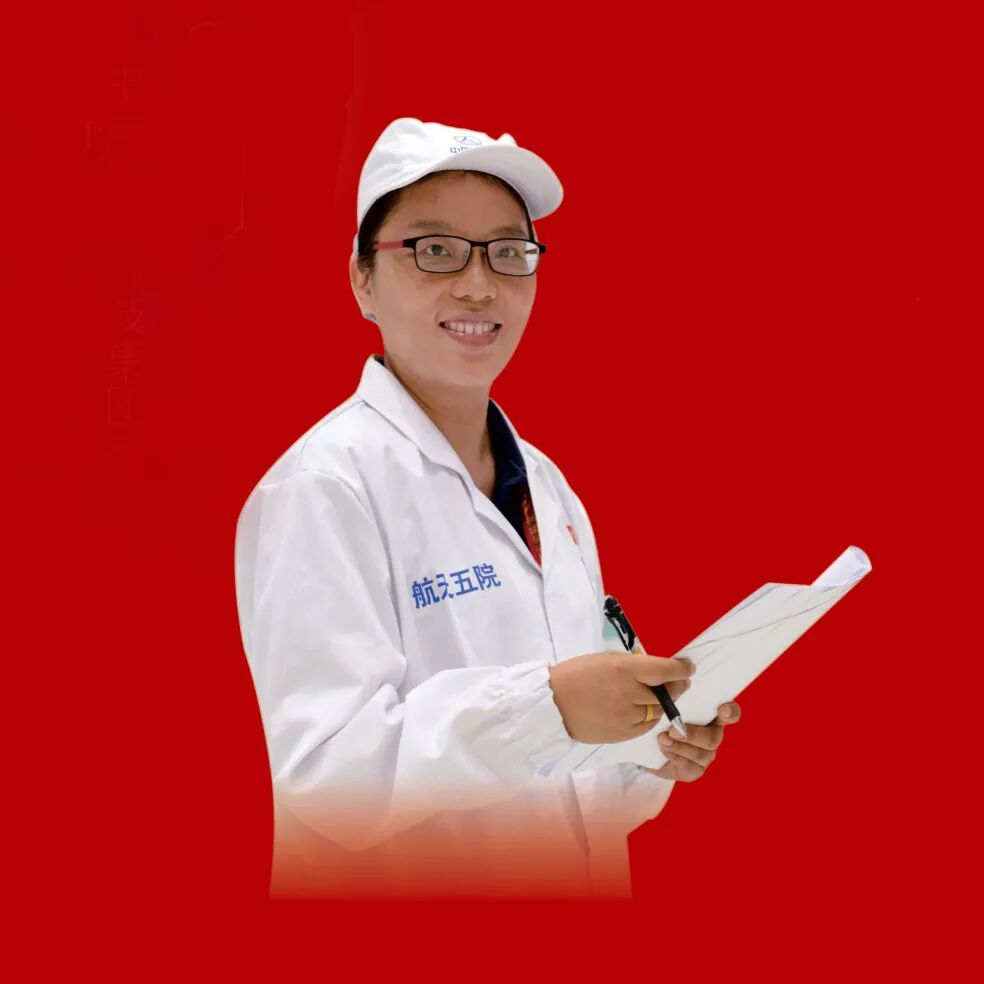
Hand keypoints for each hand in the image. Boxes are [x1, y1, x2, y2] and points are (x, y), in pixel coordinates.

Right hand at [548, 650, 694, 743]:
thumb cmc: (575, 675)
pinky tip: (639, 711)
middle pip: (666, 693)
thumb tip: (655, 669)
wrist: (551, 704)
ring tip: (653, 698)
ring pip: (657, 712)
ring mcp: (626, 716)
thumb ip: (632, 664)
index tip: (688, 668)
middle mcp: (628, 692)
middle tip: (678, 683)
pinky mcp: (622, 733)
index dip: (681, 669)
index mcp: (624, 668)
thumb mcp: (604, 659)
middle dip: (675, 687)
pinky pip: (645, 726)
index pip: (664, 669)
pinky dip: (646, 718)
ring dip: (660, 704)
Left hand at [644, 701, 741, 781]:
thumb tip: (671, 693)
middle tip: (672, 730)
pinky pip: (689, 767)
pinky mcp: (695, 770)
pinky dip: (674, 757)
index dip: (730, 711)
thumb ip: (672, 701)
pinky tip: (663, 750)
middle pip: (713, 738)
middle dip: (692, 735)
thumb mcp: (665, 708)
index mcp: (711, 716)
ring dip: (678, 746)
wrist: (648, 748)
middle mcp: (712, 735)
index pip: (730, 713)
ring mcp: (706, 755)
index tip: (722, 708)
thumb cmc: (661, 721)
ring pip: (700, 754)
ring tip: (662, 739)